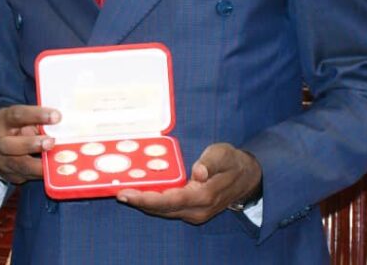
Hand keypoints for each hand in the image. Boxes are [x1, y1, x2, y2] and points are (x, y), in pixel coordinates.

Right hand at [0, 105, 59, 183]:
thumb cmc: (15, 128)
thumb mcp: (22, 119)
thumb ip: (37, 122)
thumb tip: (60, 126)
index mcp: (3, 120)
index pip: (18, 115)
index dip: (37, 115)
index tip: (57, 116)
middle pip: (10, 145)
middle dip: (31, 144)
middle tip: (51, 142)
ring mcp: (2, 160)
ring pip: (19, 165)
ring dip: (39, 164)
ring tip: (57, 161)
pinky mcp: (10, 174)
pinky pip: (27, 176)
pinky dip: (42, 174)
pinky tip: (55, 171)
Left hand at [116, 143, 261, 223]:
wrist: (248, 178)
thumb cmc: (232, 162)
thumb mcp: (223, 154)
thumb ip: (210, 162)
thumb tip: (197, 173)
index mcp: (204, 195)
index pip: (169, 200)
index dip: (146, 199)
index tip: (127, 194)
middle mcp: (197, 209)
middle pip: (162, 209)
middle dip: (139, 202)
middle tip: (118, 192)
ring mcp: (194, 213)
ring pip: (163, 211)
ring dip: (144, 203)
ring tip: (124, 192)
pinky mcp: (191, 211)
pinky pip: (168, 208)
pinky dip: (153, 202)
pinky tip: (140, 193)